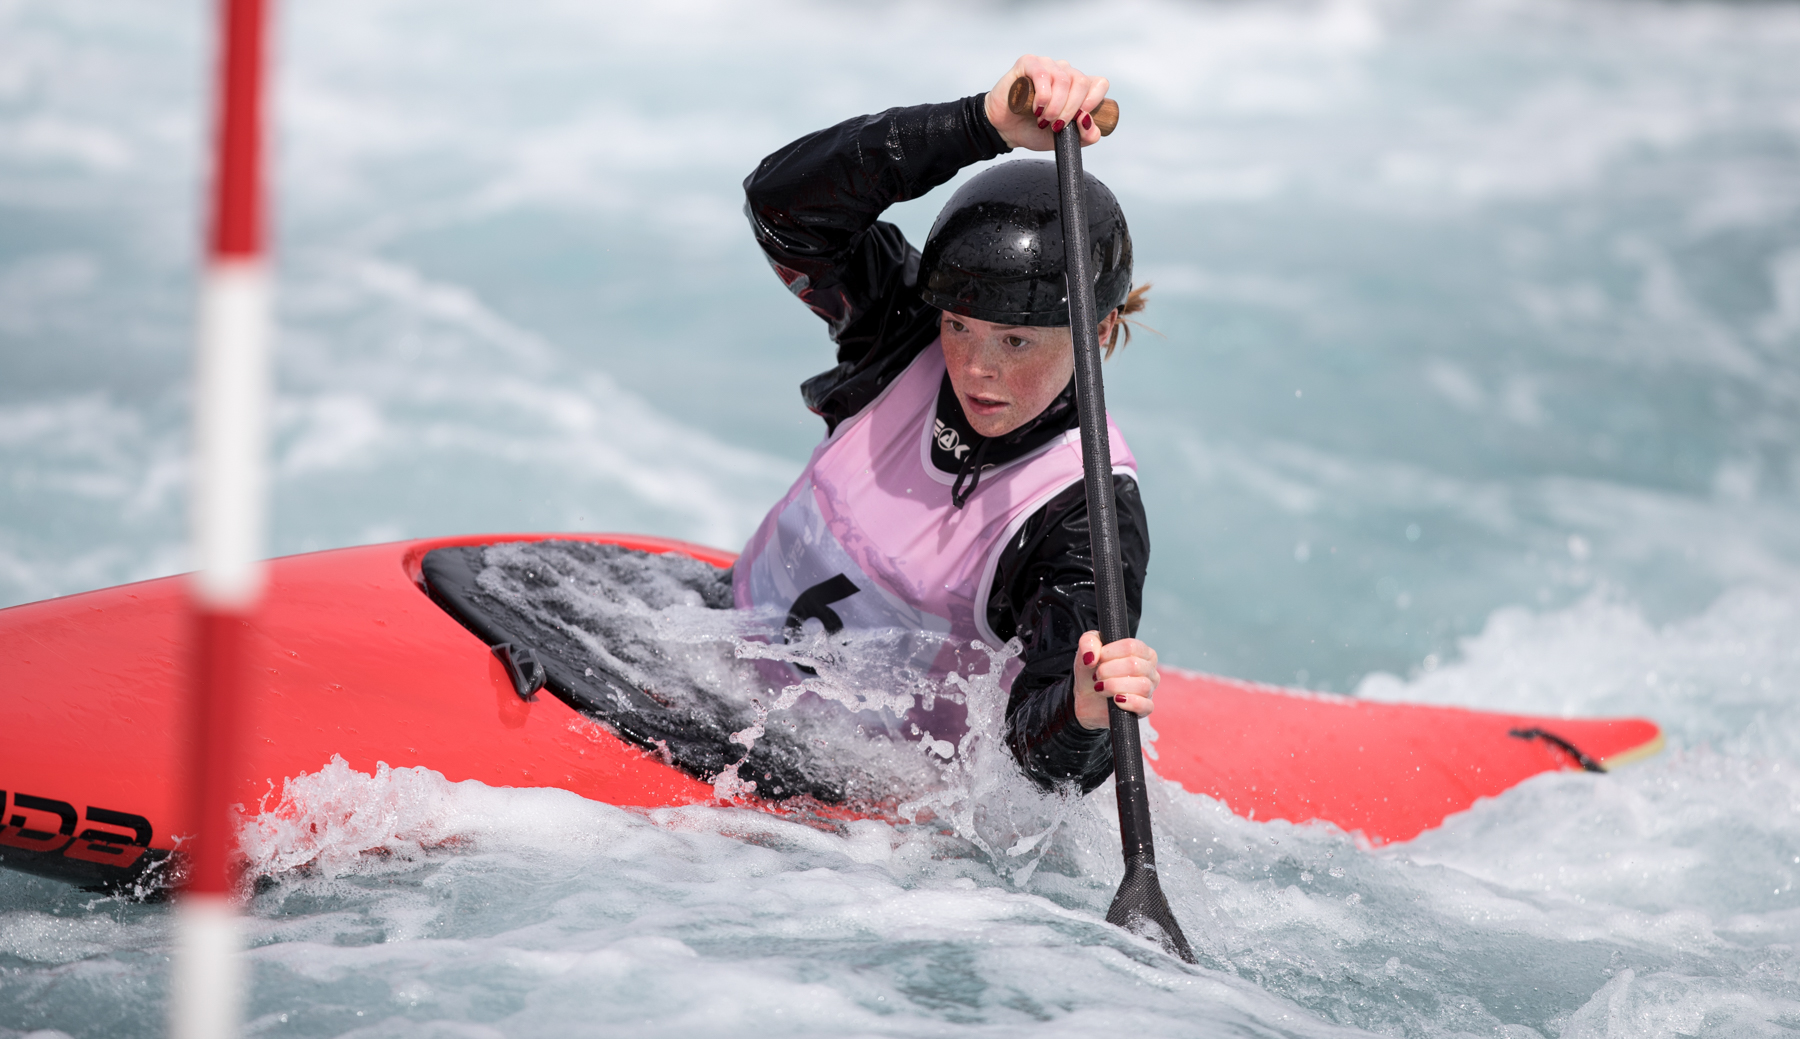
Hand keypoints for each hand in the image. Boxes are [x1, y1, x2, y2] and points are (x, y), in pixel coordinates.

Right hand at [985, 55, 1109, 152]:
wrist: (1005, 129)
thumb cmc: (1034, 131)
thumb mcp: (1064, 140)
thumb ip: (1085, 137)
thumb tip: (1089, 123)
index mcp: (1077, 87)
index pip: (1099, 84)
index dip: (1094, 101)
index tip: (1080, 119)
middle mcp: (1065, 71)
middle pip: (1081, 83)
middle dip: (1071, 110)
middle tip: (1056, 125)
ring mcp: (1047, 65)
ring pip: (1063, 80)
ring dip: (1055, 106)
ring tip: (1042, 120)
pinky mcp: (1028, 63)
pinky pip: (1043, 75)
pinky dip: (1043, 96)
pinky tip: (1036, 108)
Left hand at [1072, 630, 1159, 729]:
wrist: (1086, 698)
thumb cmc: (1092, 672)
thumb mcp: (1086, 651)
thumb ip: (1088, 643)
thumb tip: (1091, 657)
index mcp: (1141, 651)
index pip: (1132, 646)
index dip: (1110, 653)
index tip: (1098, 659)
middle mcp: (1149, 669)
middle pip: (1135, 665)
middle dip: (1109, 671)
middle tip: (1097, 676)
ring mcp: (1149, 689)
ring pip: (1142, 685)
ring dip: (1115, 686)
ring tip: (1101, 688)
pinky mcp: (1144, 709)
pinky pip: (1146, 706)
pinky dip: (1130, 702)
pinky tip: (1116, 700)